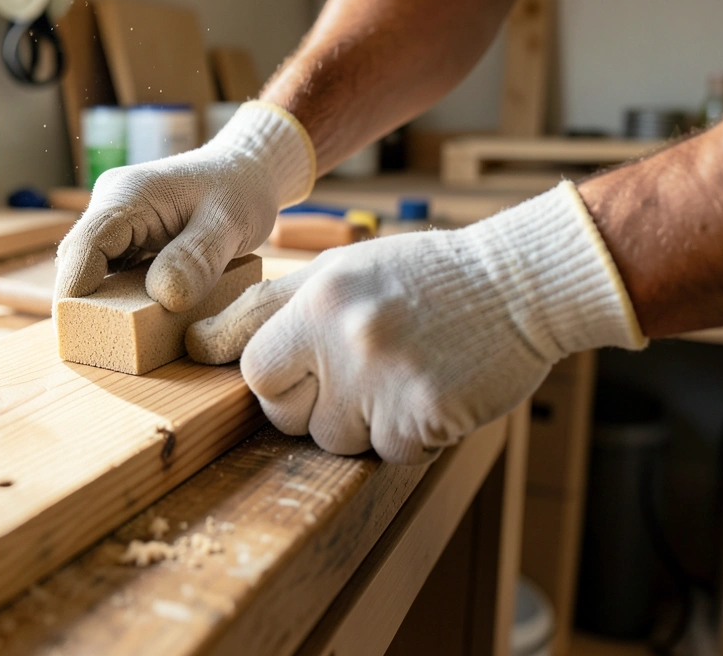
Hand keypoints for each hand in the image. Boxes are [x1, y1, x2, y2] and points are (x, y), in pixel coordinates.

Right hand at [54, 102, 314, 311]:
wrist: (245, 172)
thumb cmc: (240, 191)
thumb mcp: (231, 223)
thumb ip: (198, 257)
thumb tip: (164, 296)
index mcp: (128, 195)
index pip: (85, 245)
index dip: (76, 290)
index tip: (83, 332)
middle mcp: (111, 205)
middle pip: (78, 261)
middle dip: (87, 305)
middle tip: (112, 347)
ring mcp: (114, 223)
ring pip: (90, 270)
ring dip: (103, 304)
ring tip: (130, 337)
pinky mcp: (124, 239)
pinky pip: (110, 272)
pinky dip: (120, 298)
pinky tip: (143, 318)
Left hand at [186, 183, 646, 463]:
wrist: (521, 284)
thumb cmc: (423, 277)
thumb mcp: (342, 268)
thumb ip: (272, 304)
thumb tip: (200, 342)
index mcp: (319, 297)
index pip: (252, 367)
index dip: (267, 379)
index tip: (284, 378)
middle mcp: (345, 337)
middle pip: (282, 415)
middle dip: (305, 408)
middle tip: (349, 379)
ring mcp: (387, 379)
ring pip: (334, 441)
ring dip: (360, 424)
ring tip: (396, 379)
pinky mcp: (427, 413)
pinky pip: (389, 454)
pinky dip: (406, 436)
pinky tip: (428, 395)